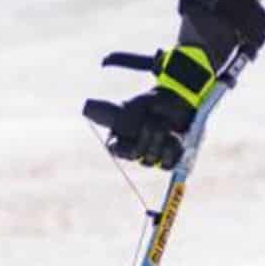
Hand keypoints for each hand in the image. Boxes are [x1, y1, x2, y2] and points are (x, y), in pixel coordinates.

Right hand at [101, 45, 215, 169]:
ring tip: (169, 128)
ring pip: (154, 161)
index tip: (139, 130)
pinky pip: (169, 165)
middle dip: (150, 136)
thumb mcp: (128, 107)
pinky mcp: (171, 159)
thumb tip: (85, 107)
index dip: (129, 143)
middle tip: (157, 120)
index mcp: (121, 139)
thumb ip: (106, 111)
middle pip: (139, 156)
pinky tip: (177, 138)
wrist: (179, 100)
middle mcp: (135, 150)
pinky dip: (174, 151)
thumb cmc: (151, 103)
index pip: (118, 150)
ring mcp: (153, 156)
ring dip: (163, 141)